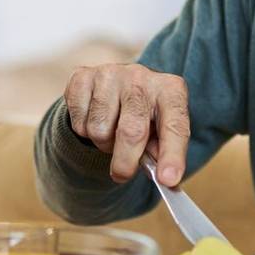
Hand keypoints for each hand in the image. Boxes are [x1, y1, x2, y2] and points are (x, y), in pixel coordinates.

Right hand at [63, 63, 190, 185]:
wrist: (116, 86)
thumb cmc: (145, 114)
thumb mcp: (161, 131)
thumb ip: (162, 152)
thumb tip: (162, 176)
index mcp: (171, 90)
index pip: (175, 126)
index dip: (172, 155)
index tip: (168, 180)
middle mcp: (141, 77)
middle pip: (131, 132)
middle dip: (125, 162)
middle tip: (122, 175)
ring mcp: (110, 74)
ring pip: (99, 130)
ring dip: (103, 144)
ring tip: (111, 134)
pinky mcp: (82, 77)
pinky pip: (79, 122)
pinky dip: (84, 131)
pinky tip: (94, 119)